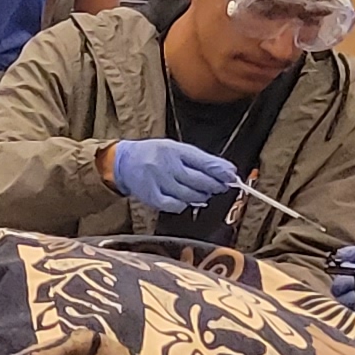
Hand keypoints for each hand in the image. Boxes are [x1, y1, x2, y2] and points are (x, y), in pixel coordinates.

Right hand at [107, 139, 241, 213]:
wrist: (123, 162)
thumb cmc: (153, 154)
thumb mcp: (175, 149)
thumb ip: (198, 160)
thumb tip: (225, 171)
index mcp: (174, 150)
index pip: (203, 161)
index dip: (220, 170)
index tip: (231, 176)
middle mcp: (166, 164)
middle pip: (199, 180)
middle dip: (214, 185)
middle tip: (220, 186)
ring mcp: (158, 181)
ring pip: (189, 194)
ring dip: (201, 196)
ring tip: (204, 193)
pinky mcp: (151, 196)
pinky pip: (174, 205)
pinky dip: (183, 205)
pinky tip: (185, 201)